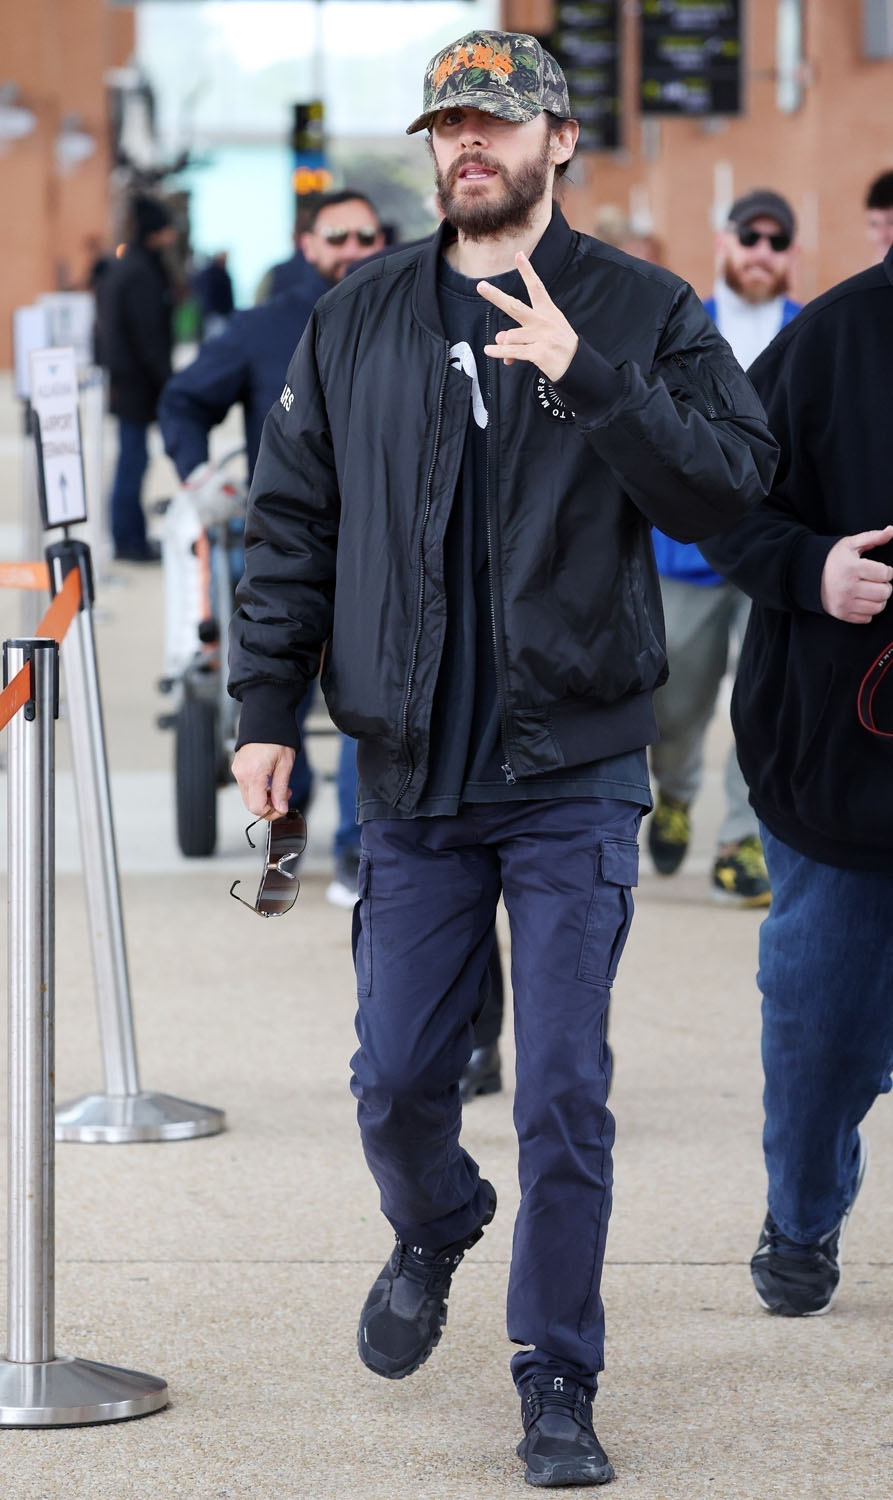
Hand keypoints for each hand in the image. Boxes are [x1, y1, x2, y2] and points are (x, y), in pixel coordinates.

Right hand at [231, 742, 295, 818]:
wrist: (266, 719)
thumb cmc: (277, 738)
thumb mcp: (285, 765)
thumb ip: (281, 789)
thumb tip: (281, 808)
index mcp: (254, 774)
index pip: (257, 807)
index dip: (271, 812)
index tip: (282, 808)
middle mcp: (241, 774)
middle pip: (251, 805)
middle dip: (268, 806)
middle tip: (283, 796)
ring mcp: (237, 770)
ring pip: (248, 797)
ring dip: (263, 798)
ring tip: (278, 786)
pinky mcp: (237, 767)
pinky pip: (246, 786)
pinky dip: (257, 789)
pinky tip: (268, 781)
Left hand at [478, 252, 578, 382]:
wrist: (578, 366)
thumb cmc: (558, 347)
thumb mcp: (543, 335)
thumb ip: (520, 334)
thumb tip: (500, 337)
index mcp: (548, 311)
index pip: (536, 287)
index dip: (527, 270)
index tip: (519, 255)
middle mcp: (544, 321)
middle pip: (515, 306)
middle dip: (496, 296)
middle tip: (481, 286)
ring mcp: (542, 337)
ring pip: (511, 336)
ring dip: (503, 344)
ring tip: (500, 350)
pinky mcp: (539, 353)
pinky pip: (513, 351)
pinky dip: (499, 352)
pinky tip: (489, 350)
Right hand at [820, 526, 892, 622]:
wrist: (808, 575)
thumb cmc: (832, 559)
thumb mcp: (850, 544)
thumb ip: (873, 537)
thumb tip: (891, 530)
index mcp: (852, 568)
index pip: (885, 573)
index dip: (887, 571)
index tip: (881, 570)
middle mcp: (848, 587)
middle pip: (884, 592)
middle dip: (885, 586)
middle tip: (877, 581)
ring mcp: (844, 602)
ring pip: (878, 607)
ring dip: (879, 599)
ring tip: (871, 591)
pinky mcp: (842, 614)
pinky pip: (867, 618)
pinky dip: (869, 610)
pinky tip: (862, 600)